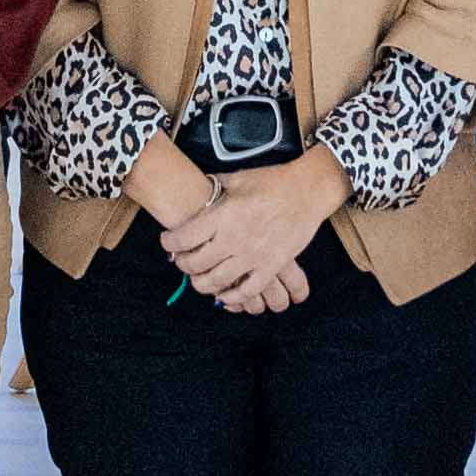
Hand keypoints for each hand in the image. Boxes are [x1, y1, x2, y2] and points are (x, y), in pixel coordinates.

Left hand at [162, 150, 345, 310]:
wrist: (308, 190)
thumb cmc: (274, 181)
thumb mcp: (238, 178)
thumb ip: (216, 186)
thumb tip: (200, 187)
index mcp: (223, 216)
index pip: (183, 238)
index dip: (169, 243)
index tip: (167, 242)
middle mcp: (234, 239)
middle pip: (195, 263)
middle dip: (182, 264)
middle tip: (180, 260)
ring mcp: (253, 256)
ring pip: (216, 281)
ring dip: (201, 284)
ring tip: (197, 278)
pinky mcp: (271, 266)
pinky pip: (247, 291)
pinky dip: (232, 298)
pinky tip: (223, 295)